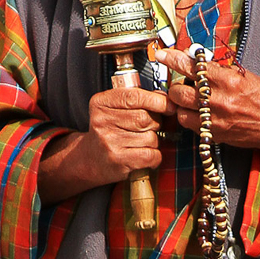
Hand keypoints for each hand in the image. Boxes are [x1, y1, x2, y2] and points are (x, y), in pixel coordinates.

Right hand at [38, 87, 174, 204]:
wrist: (90, 159)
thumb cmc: (109, 130)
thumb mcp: (115, 108)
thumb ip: (138, 99)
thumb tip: (165, 98)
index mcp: (101, 103)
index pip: (134, 96)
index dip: (157, 100)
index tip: (169, 106)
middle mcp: (102, 121)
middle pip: (145, 118)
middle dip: (156, 122)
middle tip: (150, 127)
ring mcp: (109, 142)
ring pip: (151, 137)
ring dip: (153, 141)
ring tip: (141, 142)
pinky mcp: (118, 161)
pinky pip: (151, 155)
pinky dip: (155, 156)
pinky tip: (146, 155)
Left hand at [155, 47, 259, 159]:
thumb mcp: (244, 76)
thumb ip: (218, 70)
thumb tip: (196, 60)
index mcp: (228, 81)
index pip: (193, 67)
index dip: (174, 59)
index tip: (162, 54)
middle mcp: (219, 100)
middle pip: (179, 91)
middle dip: (176, 85)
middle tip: (182, 83)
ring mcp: (215, 120)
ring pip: (180, 110)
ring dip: (181, 103)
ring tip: (190, 100)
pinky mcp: (214, 134)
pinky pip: (190, 125)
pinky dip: (189, 118)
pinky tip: (197, 113)